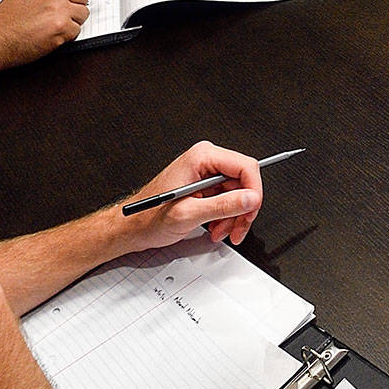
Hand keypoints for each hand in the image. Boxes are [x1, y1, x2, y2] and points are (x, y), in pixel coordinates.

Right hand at [0, 0, 92, 67]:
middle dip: (78, 4)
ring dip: (73, 21)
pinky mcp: (61, 30)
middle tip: (65, 12)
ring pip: (83, 14)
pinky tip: (51, 35)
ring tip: (54, 25)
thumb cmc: (4, 21)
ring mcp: (59, 12)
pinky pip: (76, 31)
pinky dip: (68, 35)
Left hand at [119, 141, 264, 248]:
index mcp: (201, 158)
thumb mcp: (189, 214)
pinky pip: (228, 199)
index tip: (250, 211)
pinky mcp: (206, 186)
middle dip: (241, 210)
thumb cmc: (151, 217)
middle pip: (244, 182)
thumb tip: (250, 198)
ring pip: (238, 194)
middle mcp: (205, 160)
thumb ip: (223, 205)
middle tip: (235, 230)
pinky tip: (214, 227)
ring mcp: (206, 173)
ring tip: (219, 231)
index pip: (245, 166)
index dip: (253, 191)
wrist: (134, 226)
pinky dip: (225, 217)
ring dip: (233, 218)